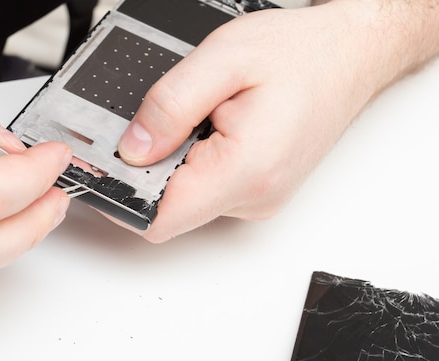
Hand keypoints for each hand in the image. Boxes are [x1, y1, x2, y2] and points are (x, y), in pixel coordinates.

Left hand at [116, 0, 436, 241]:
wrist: (348, 56)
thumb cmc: (301, 55)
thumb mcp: (224, 59)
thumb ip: (170, 106)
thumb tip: (131, 147)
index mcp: (246, 169)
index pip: (159, 218)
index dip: (119, 196)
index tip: (101, 168)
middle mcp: (253, 196)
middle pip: (168, 209)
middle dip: (146, 170)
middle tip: (153, 123)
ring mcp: (255, 199)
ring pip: (185, 198)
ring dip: (173, 162)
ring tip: (197, 118)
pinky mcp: (255, 191)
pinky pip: (205, 189)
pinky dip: (192, 162)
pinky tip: (209, 128)